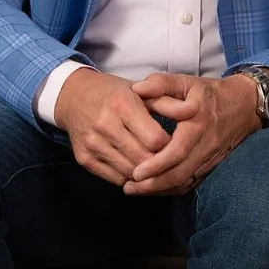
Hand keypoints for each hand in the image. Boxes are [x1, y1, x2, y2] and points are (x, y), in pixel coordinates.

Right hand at [55, 67, 172, 183]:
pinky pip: (115, 179)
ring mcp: (92, 144)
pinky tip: (136, 169)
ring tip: (155, 166)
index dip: (171, 146)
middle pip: (144, 159)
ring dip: (146, 174)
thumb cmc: (113, 93)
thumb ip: (167, 102)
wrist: (73, 97)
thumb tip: (195, 110)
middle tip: (169, 160)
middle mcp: (105, 124)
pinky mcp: (84, 159)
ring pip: (130, 172)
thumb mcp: (140, 90)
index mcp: (122, 104)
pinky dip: (129, 177)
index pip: (156, 140)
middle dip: (160, 163)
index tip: (176, 144)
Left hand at [124, 73, 262, 193]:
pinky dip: (172, 189)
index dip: (157, 165)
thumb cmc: (211, 93)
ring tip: (136, 190)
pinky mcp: (211, 166)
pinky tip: (155, 188)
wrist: (245, 106)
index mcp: (198, 124)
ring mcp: (210, 159)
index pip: (178, 151)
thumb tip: (137, 89)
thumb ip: (161, 83)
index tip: (136, 173)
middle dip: (153, 185)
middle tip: (128, 187)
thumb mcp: (186, 82)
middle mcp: (205, 145)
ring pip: (185, 182)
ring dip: (160, 190)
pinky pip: (191, 183)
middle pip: (179, 174)